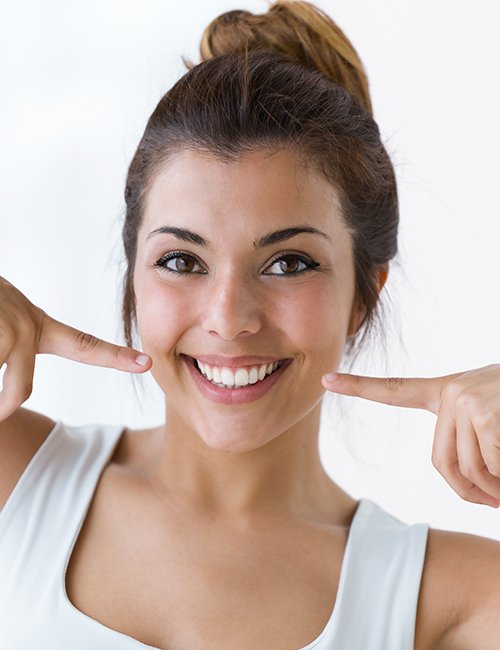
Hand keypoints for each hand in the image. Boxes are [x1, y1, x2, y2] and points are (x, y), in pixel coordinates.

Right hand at [0, 276, 151, 421]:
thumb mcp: (1, 324)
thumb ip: (13, 355)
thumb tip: (10, 400)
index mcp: (36, 328)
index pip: (83, 345)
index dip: (115, 357)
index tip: (147, 363)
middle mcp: (24, 325)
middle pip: (21, 390)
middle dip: (3, 407)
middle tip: (1, 412)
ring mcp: (5, 323)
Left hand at [321, 364, 499, 507]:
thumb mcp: (493, 421)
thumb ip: (470, 444)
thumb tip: (470, 487)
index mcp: (448, 392)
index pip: (395, 390)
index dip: (358, 387)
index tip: (326, 380)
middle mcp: (452, 391)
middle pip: (442, 463)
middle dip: (472, 491)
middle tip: (497, 499)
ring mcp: (466, 399)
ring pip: (468, 471)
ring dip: (497, 489)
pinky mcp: (484, 413)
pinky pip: (491, 468)